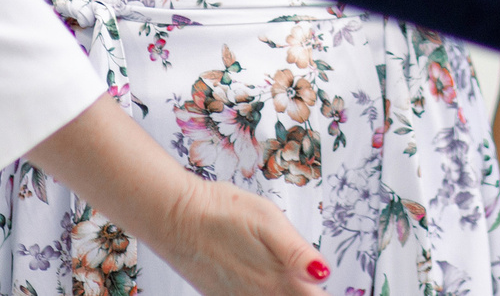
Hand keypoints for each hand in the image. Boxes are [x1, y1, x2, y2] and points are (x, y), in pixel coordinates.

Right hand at [148, 178, 331, 295]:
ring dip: (283, 292)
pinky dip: (262, 294)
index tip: (320, 279)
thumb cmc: (220, 211)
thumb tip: (324, 274)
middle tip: (306, 277)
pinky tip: (259, 280)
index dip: (322, 291)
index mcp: (281, 280)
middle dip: (305, 292)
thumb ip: (298, 251)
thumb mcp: (267, 219)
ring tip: (285, 277)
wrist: (174, 218)